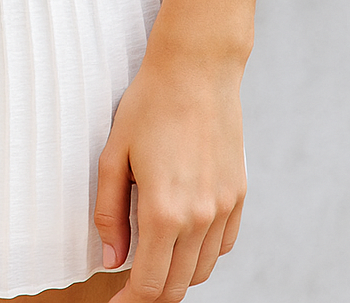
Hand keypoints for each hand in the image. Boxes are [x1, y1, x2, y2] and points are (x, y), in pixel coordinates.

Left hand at [94, 50, 246, 299]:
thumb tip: (112, 259)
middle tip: (130, 283)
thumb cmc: (150, 105)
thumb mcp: (113, 155)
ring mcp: (224, 208)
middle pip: (178, 285)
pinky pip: (223, 245)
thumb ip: (109, 212)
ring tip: (154, 258)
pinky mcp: (239, 195)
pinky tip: (183, 236)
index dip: (130, 301)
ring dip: (178, 275)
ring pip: (203, 270)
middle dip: (152, 292)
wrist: (197, 69)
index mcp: (164, 212)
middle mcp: (200, 218)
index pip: (150, 284)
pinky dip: (203, 253)